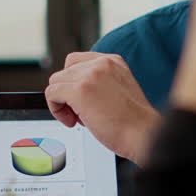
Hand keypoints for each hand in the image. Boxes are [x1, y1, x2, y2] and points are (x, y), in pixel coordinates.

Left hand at [46, 52, 160, 164]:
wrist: (143, 134)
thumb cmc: (134, 122)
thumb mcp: (119, 90)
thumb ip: (100, 83)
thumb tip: (73, 90)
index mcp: (113, 61)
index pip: (77, 61)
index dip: (74, 82)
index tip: (81, 100)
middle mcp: (101, 63)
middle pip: (65, 71)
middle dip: (68, 94)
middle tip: (81, 113)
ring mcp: (90, 75)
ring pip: (56, 82)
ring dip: (62, 102)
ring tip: (79, 118)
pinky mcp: (80, 90)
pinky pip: (52, 94)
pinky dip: (56, 110)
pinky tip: (72, 121)